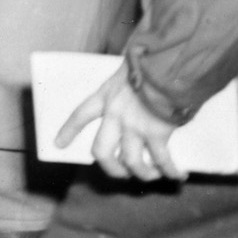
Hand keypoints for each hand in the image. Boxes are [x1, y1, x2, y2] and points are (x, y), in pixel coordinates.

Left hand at [56, 65, 184, 181]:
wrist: (168, 65)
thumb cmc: (151, 62)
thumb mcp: (128, 71)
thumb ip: (126, 87)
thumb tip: (140, 96)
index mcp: (105, 96)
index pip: (80, 115)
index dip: (69, 131)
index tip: (59, 144)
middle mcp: (115, 115)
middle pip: (101, 150)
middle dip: (110, 167)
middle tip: (120, 172)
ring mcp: (135, 126)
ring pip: (132, 162)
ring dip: (143, 173)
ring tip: (152, 175)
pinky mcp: (157, 133)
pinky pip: (162, 160)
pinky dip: (171, 171)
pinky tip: (178, 175)